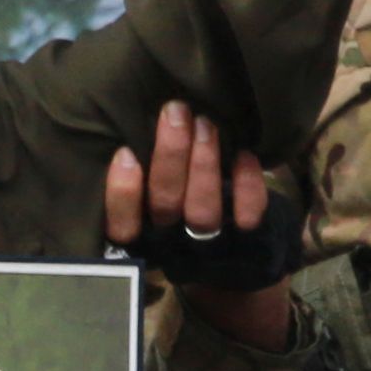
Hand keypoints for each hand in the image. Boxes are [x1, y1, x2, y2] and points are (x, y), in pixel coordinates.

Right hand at [107, 99, 299, 345]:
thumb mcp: (154, 192)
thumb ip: (144, 169)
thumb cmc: (182, 203)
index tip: (126, 152)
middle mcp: (173, 243)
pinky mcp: (248, 240)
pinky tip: (244, 155)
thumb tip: (136, 121)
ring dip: (204, 163)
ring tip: (206, 123)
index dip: (122, 194)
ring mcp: (211, 245)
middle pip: (165, 205)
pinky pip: (248, 215)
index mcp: (143, 235)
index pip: (122, 226)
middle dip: (171, 154)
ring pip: (203, 211)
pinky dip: (247, 185)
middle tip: (176, 111)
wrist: (241, 259)